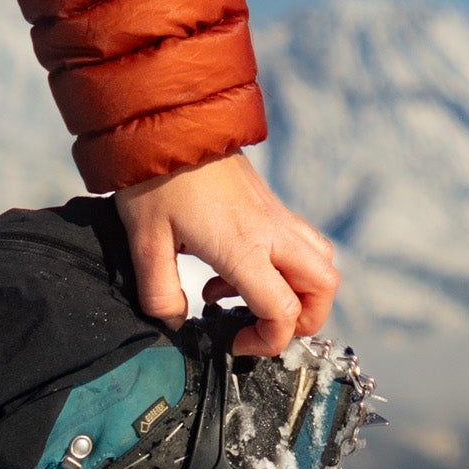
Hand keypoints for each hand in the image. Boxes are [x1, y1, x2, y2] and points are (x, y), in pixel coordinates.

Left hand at [114, 152, 338, 357]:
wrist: (165, 124)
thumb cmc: (153, 181)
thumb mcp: (143, 242)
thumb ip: (159, 293)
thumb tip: (176, 323)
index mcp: (243, 247)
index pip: (284, 310)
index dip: (267, 341)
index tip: (233, 343)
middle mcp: (271, 232)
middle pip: (324, 287)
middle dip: (304, 320)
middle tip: (257, 327)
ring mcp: (275, 216)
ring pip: (321, 263)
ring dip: (298, 292)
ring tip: (240, 298)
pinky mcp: (269, 205)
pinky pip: (300, 244)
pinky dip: (283, 268)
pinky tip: (230, 269)